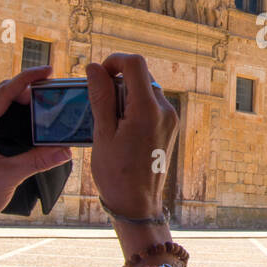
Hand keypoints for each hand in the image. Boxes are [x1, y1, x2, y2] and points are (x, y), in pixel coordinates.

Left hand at [0, 65, 72, 231]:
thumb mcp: (10, 175)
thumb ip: (38, 160)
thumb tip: (65, 150)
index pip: (4, 92)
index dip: (27, 79)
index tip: (47, 70)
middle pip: (4, 93)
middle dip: (28, 85)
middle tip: (52, 85)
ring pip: (4, 103)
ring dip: (24, 98)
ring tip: (47, 97)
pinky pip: (4, 117)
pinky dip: (21, 112)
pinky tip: (36, 117)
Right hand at [85, 54, 177, 218]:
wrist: (137, 204)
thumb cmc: (116, 173)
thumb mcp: (102, 133)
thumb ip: (101, 97)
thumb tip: (95, 67)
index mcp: (148, 110)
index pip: (135, 64)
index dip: (114, 61)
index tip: (98, 75)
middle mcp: (165, 110)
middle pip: (141, 76)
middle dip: (118, 81)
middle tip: (99, 104)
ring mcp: (171, 119)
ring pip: (146, 90)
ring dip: (125, 95)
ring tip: (109, 122)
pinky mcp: (170, 127)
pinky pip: (151, 105)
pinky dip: (135, 107)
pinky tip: (121, 129)